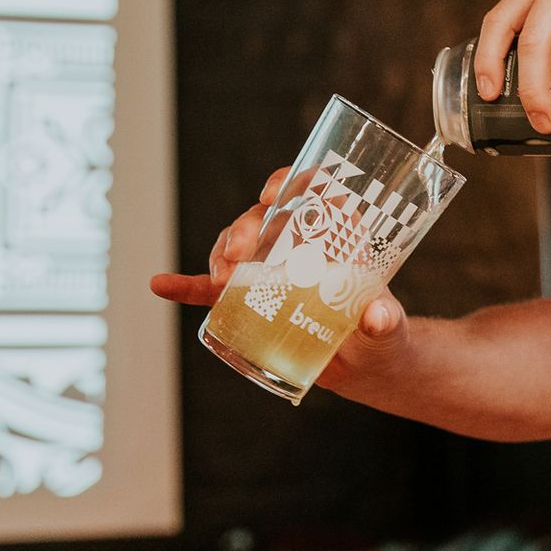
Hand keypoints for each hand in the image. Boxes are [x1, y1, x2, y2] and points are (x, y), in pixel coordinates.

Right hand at [149, 167, 410, 384]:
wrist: (365, 366)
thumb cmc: (384, 337)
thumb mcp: (388, 330)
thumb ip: (385, 321)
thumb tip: (377, 317)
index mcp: (337, 238)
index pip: (315, 194)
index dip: (293, 184)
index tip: (272, 196)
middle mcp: (301, 247)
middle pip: (266, 220)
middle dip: (246, 227)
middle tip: (240, 251)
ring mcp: (273, 273)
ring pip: (239, 247)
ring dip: (222, 253)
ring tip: (223, 278)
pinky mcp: (253, 304)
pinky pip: (214, 290)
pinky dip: (188, 286)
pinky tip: (161, 284)